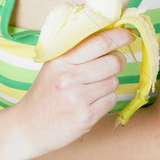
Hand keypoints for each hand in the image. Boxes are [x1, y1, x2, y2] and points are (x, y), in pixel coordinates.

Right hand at [13, 27, 131, 155]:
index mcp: (60, 59)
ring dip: (109, 83)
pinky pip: (112, 100)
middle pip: (113, 62)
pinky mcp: (86, 117)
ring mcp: (78, 98)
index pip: (99, 42)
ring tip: (91, 88)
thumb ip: (76, 50)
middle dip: (119, 61)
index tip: (129, 34)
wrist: (30, 126)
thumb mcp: (53, 65)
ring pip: (114, 82)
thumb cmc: (45, 92)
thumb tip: (109, 33)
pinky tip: (90, 102)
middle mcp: (68, 77)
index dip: (119, 36)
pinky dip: (106, 100)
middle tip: (113, 63)